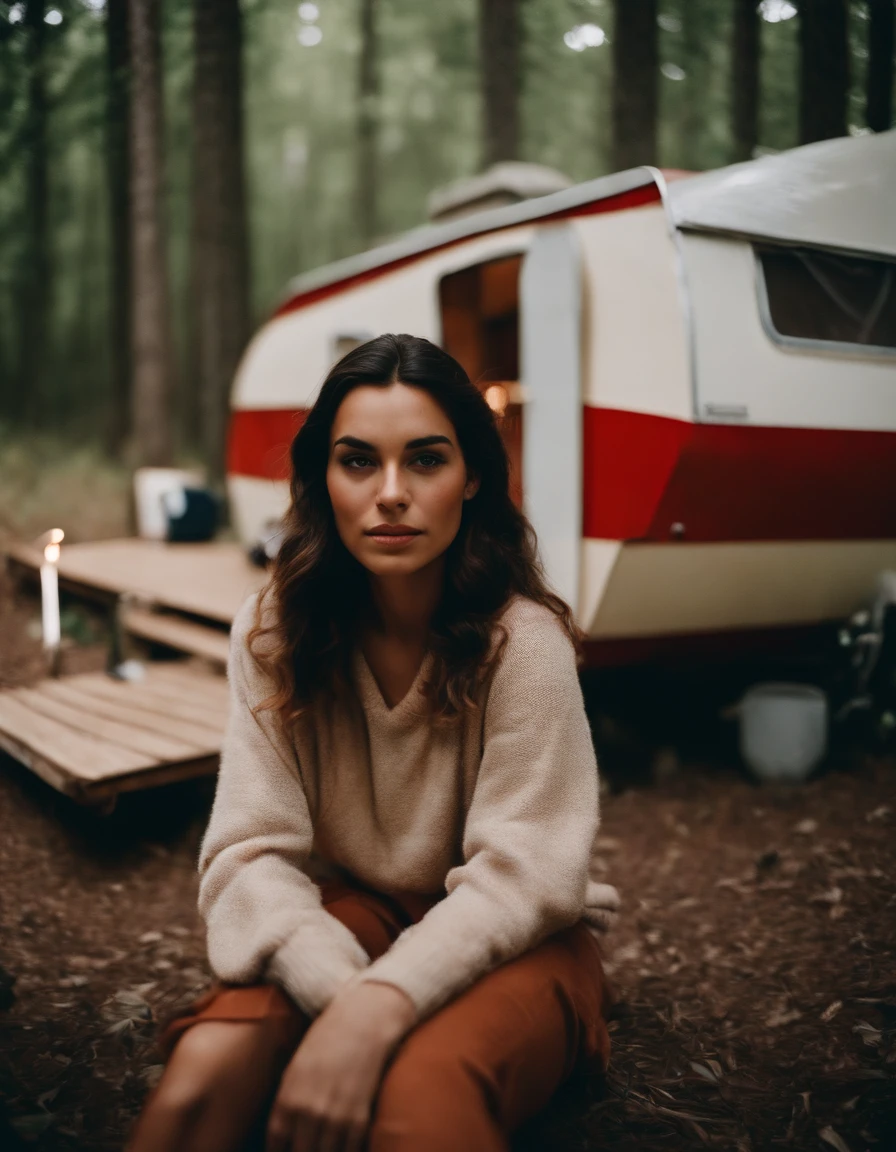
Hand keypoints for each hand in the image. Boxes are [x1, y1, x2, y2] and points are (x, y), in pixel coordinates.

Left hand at [266, 980, 415, 1151]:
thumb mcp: (295, 1069)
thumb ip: (287, 1104)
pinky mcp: (359, 1119)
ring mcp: (335, 1118)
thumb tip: (285, 1135)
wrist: (363, 1023)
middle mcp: (308, 1112)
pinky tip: (344, 1147)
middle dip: (302, 1151)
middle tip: (306, 1146)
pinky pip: (350, 1151)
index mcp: (288, 1099)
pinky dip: (347, 1151)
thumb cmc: (327, 1042)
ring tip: (323, 1145)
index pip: (276, 1145)